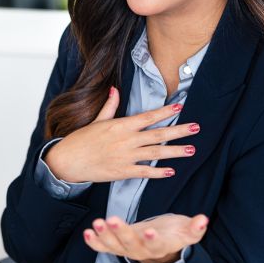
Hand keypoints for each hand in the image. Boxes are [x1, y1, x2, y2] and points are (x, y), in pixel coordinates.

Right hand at [45, 86, 199, 182]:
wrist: (68, 160)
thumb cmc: (81, 140)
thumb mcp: (96, 120)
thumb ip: (110, 106)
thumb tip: (115, 89)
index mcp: (120, 125)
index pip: (148, 117)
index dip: (165, 112)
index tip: (180, 107)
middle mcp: (126, 140)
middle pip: (158, 134)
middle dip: (179, 131)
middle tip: (196, 128)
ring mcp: (125, 157)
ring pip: (155, 153)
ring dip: (175, 152)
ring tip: (191, 150)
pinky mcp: (122, 172)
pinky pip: (144, 173)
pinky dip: (158, 172)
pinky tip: (171, 171)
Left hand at [83, 214, 208, 262]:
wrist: (160, 242)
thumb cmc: (174, 234)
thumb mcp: (187, 231)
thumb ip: (195, 227)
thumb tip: (204, 220)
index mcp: (160, 247)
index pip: (156, 245)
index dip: (152, 239)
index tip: (149, 232)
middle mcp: (141, 251)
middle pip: (130, 244)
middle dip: (121, 233)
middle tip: (112, 220)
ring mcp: (126, 249)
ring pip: (114, 246)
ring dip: (104, 235)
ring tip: (96, 223)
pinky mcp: (115, 246)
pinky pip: (102, 247)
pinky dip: (94, 242)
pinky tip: (87, 233)